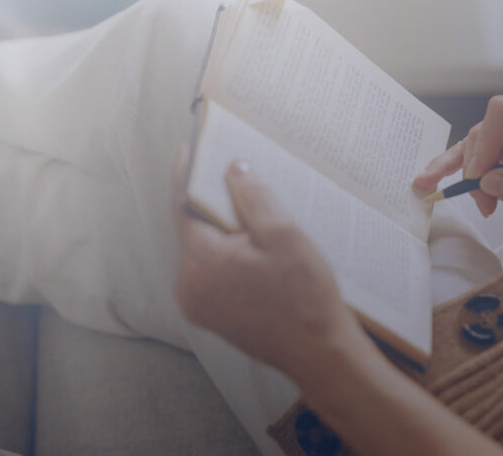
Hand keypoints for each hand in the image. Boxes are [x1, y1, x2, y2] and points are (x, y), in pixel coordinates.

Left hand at [172, 152, 362, 374]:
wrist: (319, 352)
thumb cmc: (306, 297)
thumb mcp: (284, 234)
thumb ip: (253, 197)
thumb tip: (233, 170)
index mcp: (201, 260)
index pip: (182, 205)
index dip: (186, 174)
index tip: (189, 150)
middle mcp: (188, 284)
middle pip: (193, 229)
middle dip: (214, 207)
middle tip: (240, 185)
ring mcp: (197, 304)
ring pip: (203, 252)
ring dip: (224, 235)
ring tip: (257, 225)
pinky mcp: (210, 316)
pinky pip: (211, 274)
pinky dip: (227, 258)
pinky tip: (257, 255)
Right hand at [413, 95, 502, 219]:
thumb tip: (489, 182)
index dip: (485, 143)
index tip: (481, 177)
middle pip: (484, 132)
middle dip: (477, 169)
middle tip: (486, 204)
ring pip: (475, 144)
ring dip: (470, 176)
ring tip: (481, 206)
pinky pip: (476, 153)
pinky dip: (458, 170)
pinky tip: (434, 180)